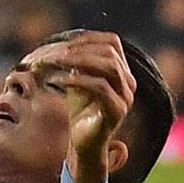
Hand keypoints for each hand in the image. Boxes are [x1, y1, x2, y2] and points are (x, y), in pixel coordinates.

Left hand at [24, 32, 134, 182]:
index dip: (87, 38)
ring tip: (55, 63)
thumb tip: (59, 43)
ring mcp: (126, 97)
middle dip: (80, 49)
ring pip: (109, 66)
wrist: (84, 144)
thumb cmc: (79, 111)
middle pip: (110, 52)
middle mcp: (128, 82)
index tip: (63, 42)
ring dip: (79, 61)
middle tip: (55, 54)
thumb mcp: (76, 80)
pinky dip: (78, 80)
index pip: (111, 42)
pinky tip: (59, 80)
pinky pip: (101, 87)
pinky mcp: (117, 111)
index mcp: (122, 71)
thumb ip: (75, 62)